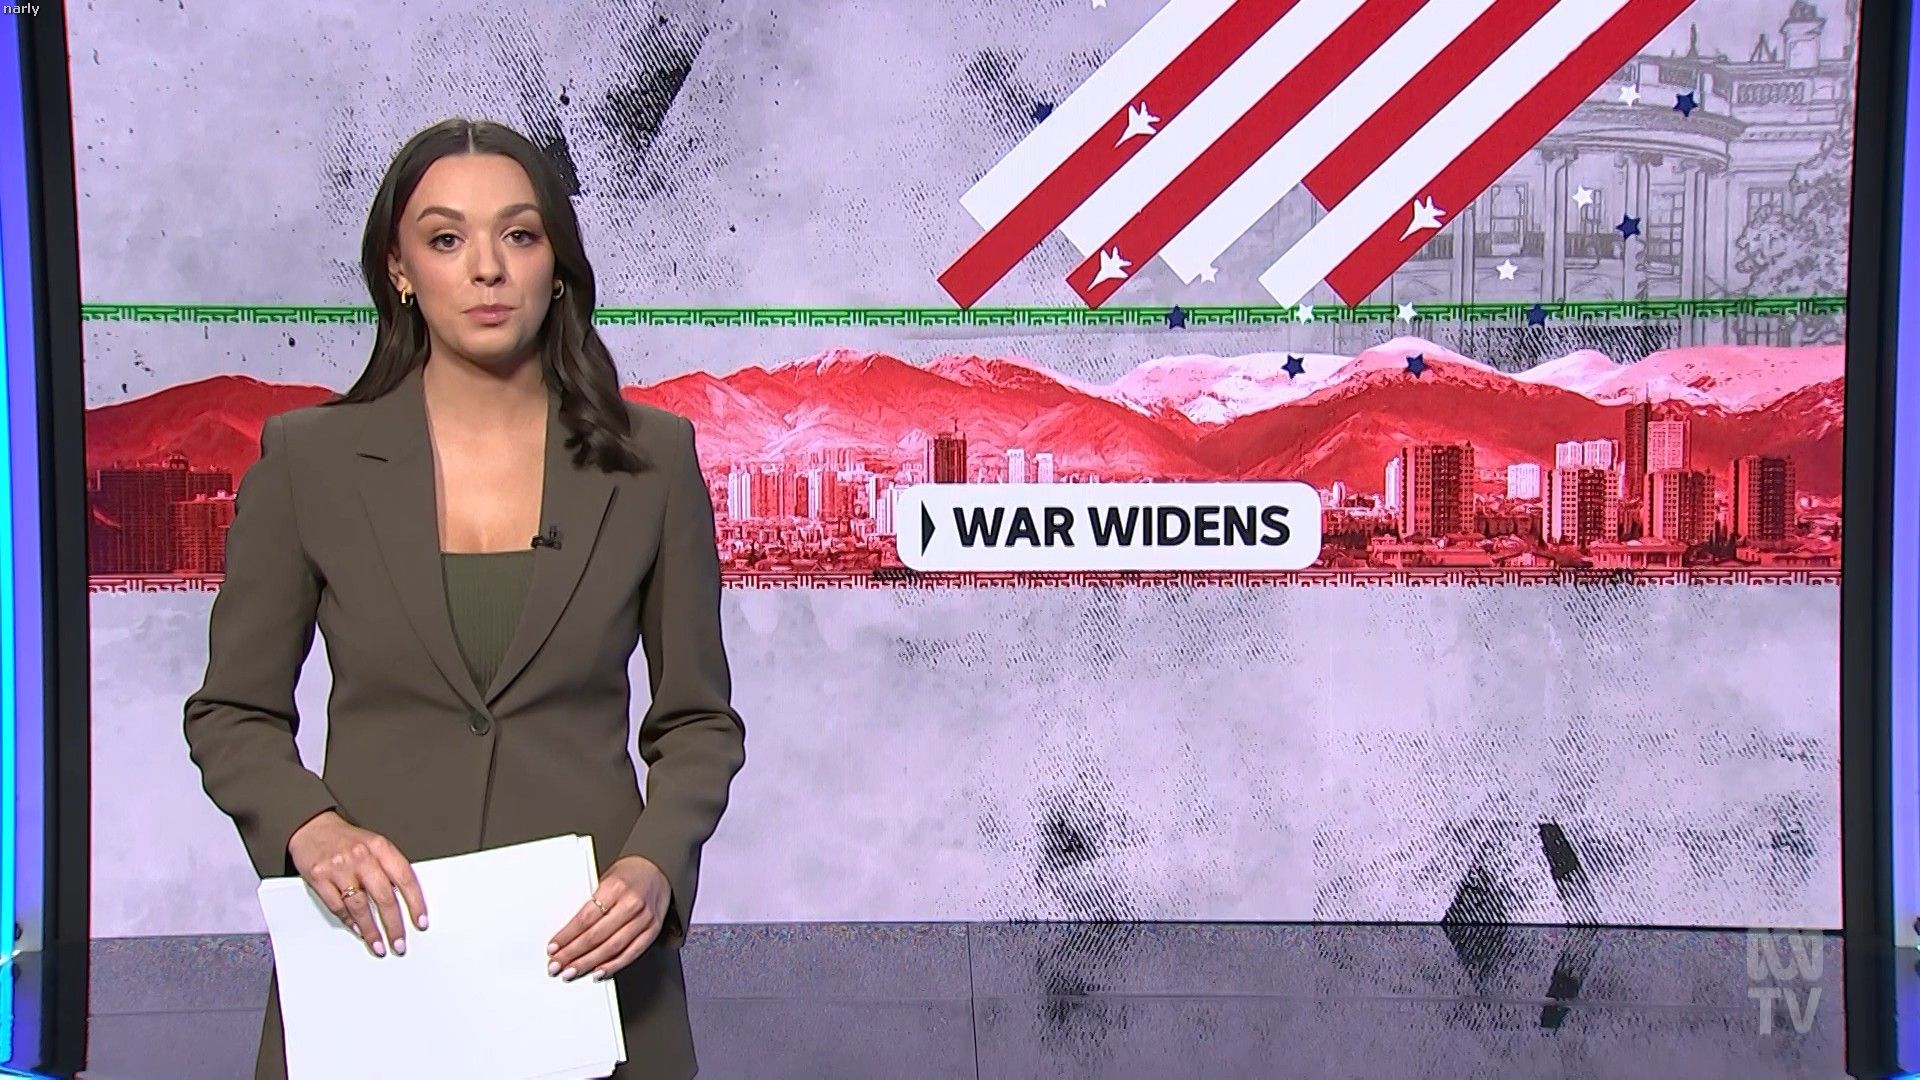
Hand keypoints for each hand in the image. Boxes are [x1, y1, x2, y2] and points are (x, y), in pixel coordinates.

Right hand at [287, 810, 427, 958]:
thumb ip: (389, 868)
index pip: (405, 878)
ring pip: (361, 907)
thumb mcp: (374, 845)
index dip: (416, 903)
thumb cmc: (347, 839)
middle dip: (394, 925)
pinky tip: (358, 930)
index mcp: (380, 846)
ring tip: (379, 945)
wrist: (313, 827)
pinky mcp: (319, 877)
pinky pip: (338, 907)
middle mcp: (361, 856)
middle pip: (384, 897)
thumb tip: (405, 901)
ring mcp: (339, 867)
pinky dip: (350, 922)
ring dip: (371, 931)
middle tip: (399, 943)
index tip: (420, 922)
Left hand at [547, 855, 670, 981]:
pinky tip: (598, 972)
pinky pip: (631, 953)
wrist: (658, 868)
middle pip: (596, 936)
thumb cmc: (629, 874)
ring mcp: (645, 918)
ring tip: (572, 971)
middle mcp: (632, 903)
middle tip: (556, 964)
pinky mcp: (653, 929)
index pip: (586, 918)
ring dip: (589, 963)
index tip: (553, 947)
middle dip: (573, 954)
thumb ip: (591, 904)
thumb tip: (568, 932)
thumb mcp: (605, 879)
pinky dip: (614, 965)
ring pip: (612, 948)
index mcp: (616, 887)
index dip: (567, 936)